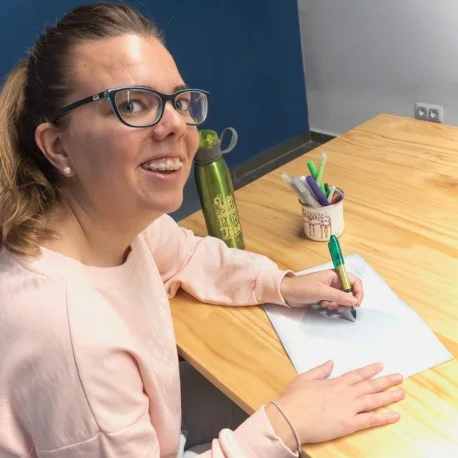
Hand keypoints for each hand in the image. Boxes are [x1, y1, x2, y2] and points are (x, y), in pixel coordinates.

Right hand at [265, 361, 403, 448]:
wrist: (291, 418)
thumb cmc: (295, 399)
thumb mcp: (305, 378)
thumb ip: (320, 370)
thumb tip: (330, 362)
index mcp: (335, 382)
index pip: (357, 374)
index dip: (370, 370)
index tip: (381, 366)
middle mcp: (346, 394)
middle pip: (370, 386)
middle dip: (386, 381)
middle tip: (400, 377)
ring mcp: (349, 409)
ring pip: (374, 401)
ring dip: (389, 397)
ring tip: (401, 393)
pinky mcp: (349, 424)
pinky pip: (370, 421)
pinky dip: (384, 418)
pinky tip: (395, 416)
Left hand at [280, 269, 362, 310]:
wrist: (286, 293)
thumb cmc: (302, 287)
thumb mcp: (321, 291)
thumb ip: (339, 296)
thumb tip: (354, 300)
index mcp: (335, 275)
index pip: (354, 281)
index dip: (358, 292)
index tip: (356, 303)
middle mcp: (334, 281)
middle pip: (350, 292)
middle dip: (346, 301)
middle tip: (337, 306)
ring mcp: (330, 289)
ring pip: (343, 299)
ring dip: (338, 305)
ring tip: (327, 305)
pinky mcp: (325, 296)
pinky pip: (335, 302)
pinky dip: (332, 306)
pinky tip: (323, 306)